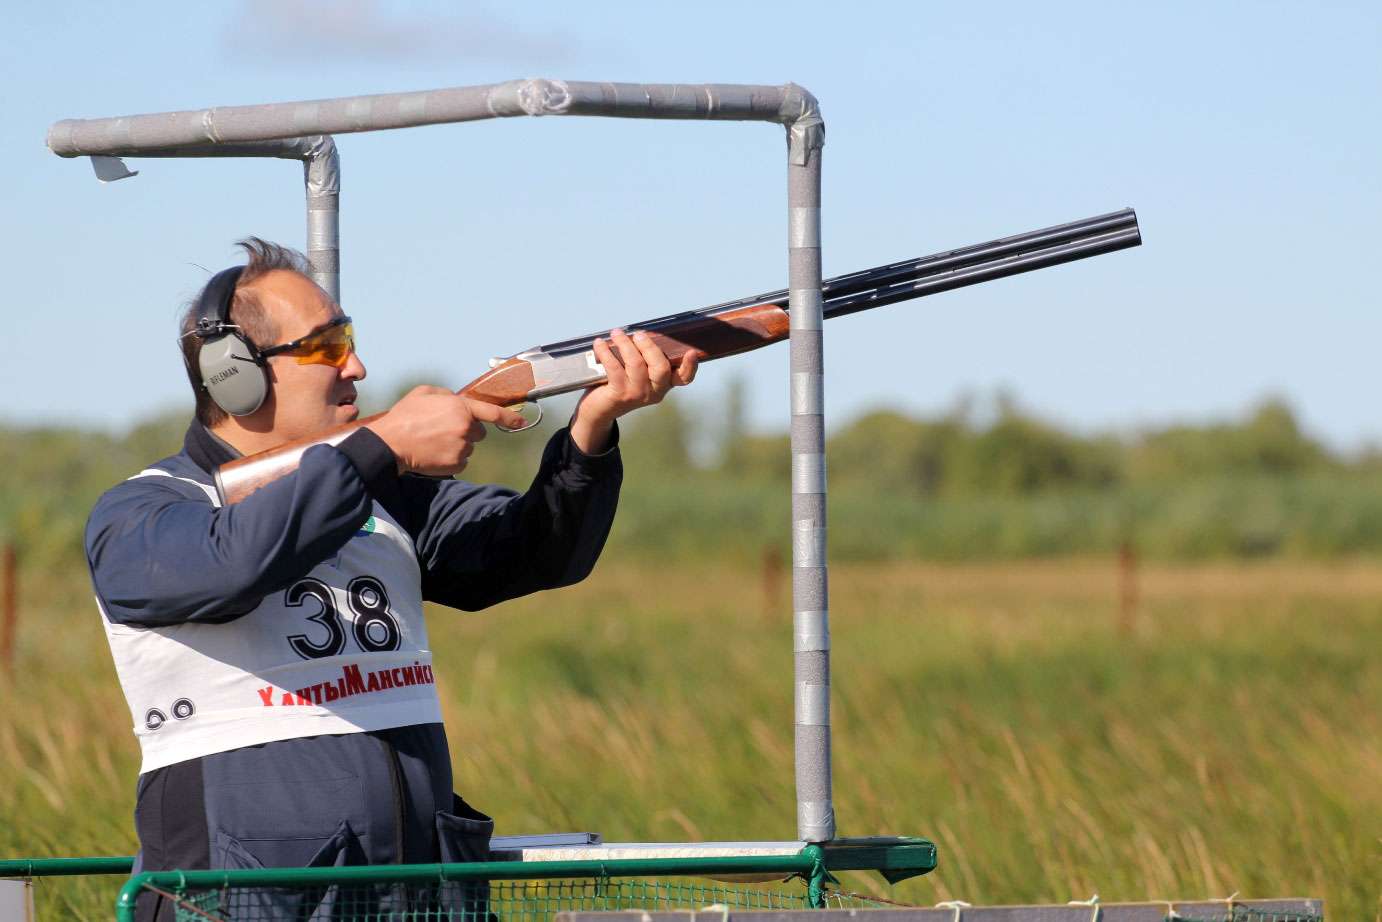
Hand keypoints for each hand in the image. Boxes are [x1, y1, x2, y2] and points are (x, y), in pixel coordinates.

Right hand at [366, 385, 528, 475]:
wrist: (390, 444)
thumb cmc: (405, 416)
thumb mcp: (424, 393)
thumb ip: (446, 394)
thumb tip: (458, 400)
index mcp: (460, 407)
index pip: (492, 412)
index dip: (509, 417)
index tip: (523, 423)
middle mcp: (465, 427)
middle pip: (479, 432)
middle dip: (467, 431)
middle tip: (443, 430)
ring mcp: (462, 447)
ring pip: (469, 447)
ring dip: (457, 445)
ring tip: (434, 441)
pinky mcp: (456, 463)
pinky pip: (461, 461)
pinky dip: (451, 458)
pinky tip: (435, 453)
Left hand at [570, 328, 698, 453]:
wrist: (601, 408)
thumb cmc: (621, 382)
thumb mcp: (639, 372)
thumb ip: (645, 357)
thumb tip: (640, 332)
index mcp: (664, 384)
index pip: (684, 378)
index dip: (690, 366)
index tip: (691, 352)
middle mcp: (655, 391)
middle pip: (660, 367)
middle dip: (649, 347)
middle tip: (639, 334)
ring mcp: (638, 394)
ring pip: (636, 364)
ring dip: (625, 344)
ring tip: (616, 333)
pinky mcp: (620, 394)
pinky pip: (614, 368)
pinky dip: (606, 353)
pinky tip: (599, 344)